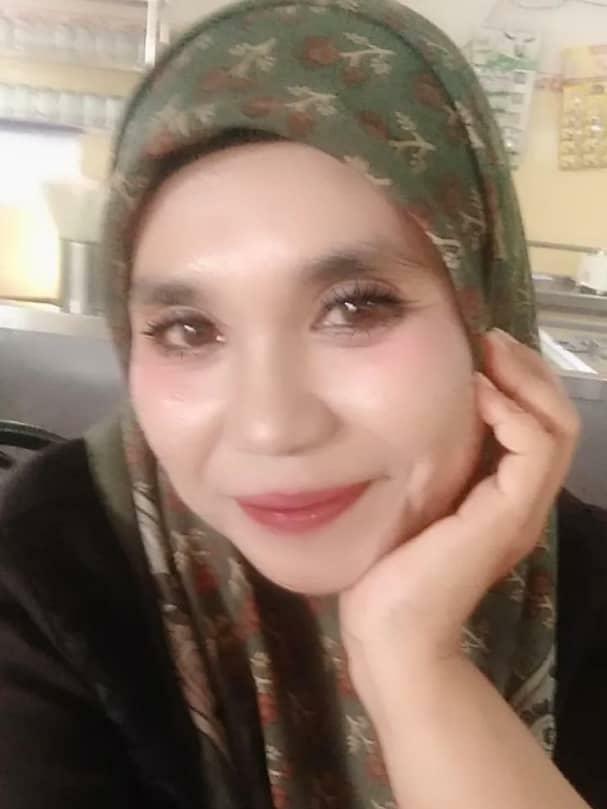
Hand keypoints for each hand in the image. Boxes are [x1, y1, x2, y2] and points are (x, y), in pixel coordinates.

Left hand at [339, 329, 579, 693]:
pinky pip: (535, 447)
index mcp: (504, 497)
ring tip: (487, 357)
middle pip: (559, 419)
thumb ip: (433, 463)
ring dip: (524, 381)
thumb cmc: (389, 568)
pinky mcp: (508, 516)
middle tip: (492, 341)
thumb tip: (425, 411)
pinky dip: (510, 412)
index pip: (538, 426)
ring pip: (557, 427)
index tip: (481, 351)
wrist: (392, 629)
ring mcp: (521, 510)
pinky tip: (475, 396)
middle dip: (529, 371)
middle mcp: (523, 501)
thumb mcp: (415, 498)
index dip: (519, 382)